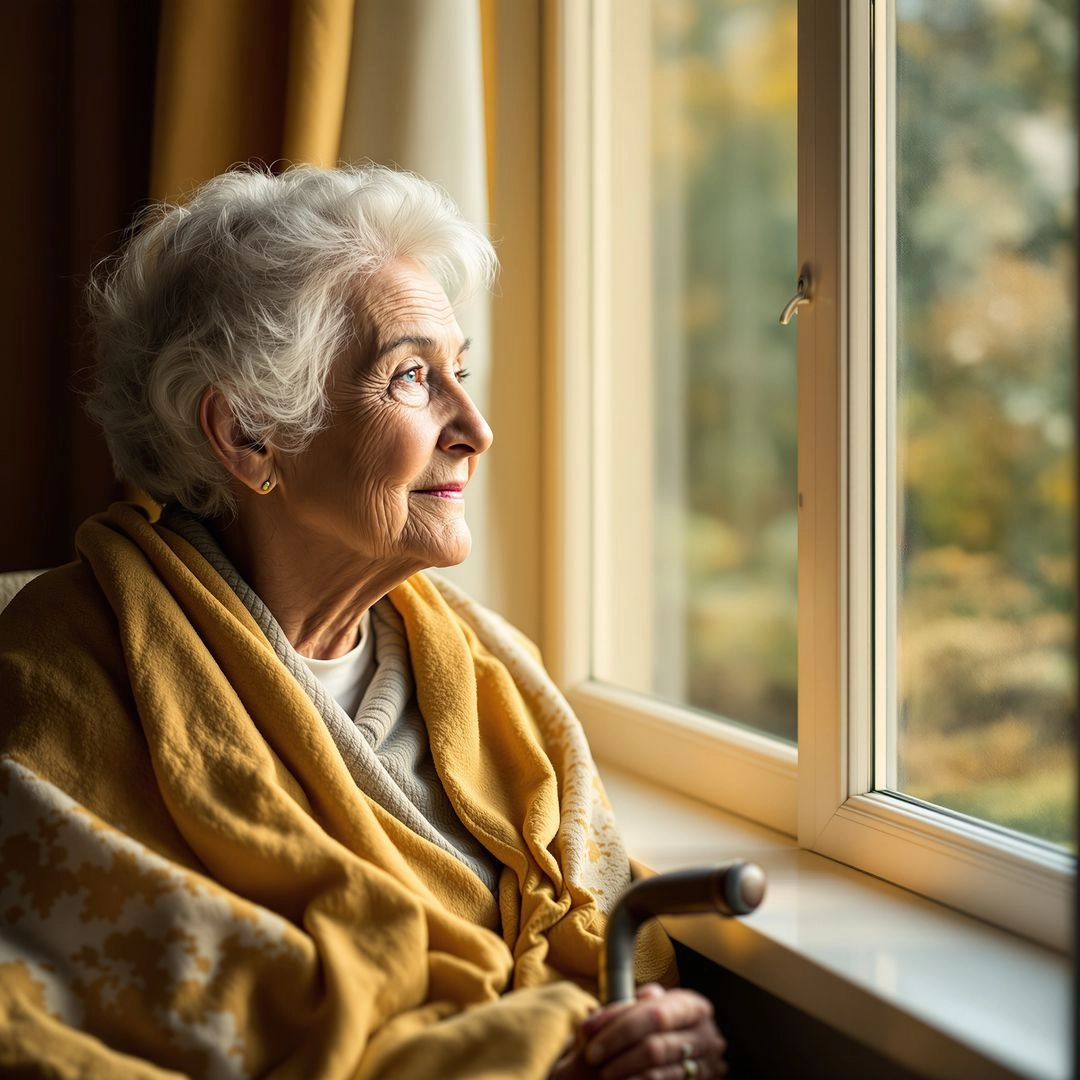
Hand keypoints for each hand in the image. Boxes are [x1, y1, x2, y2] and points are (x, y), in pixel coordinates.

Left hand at [551, 984, 726, 1079]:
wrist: (679, 1050)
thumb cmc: (654, 1026)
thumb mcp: (642, 1011)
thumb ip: (618, 1013)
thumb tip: (588, 1026)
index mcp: (691, 1006)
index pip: (653, 1014)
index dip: (619, 1026)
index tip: (588, 1035)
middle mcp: (705, 1035)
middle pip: (655, 1047)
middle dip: (618, 1053)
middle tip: (591, 1058)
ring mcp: (707, 1066)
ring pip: (658, 1073)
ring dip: (625, 1073)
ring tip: (604, 1074)